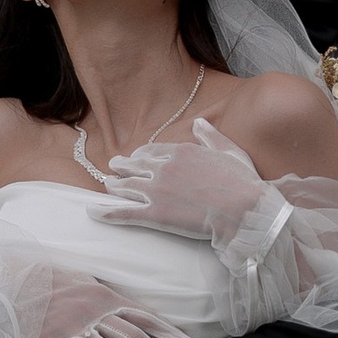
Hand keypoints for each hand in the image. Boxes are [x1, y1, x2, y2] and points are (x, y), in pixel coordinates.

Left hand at [88, 133, 275, 241]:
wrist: (244, 210)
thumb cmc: (243, 182)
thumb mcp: (229, 150)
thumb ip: (211, 135)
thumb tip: (200, 123)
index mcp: (180, 151)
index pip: (151, 150)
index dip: (140, 155)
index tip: (135, 157)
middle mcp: (163, 168)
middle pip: (133, 166)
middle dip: (121, 167)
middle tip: (112, 168)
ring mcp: (157, 191)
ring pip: (125, 186)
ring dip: (113, 186)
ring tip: (107, 186)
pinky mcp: (155, 214)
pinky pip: (124, 212)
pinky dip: (106, 212)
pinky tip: (93, 212)